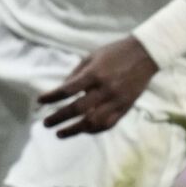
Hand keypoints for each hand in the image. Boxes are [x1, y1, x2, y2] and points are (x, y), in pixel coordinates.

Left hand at [37, 38, 157, 137]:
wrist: (145, 55)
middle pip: (78, 109)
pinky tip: (82, 131)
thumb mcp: (91, 57)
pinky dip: (93, 130)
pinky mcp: (125, 108)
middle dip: (59, 117)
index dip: (52, 97)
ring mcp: (117, 101)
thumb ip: (76, 75)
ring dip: (74, 130)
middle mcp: (105, 89)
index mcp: (95, 73)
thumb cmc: (115, 53)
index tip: (40, 101)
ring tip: (60, 133)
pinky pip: (107, 124)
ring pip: (92, 122)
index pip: (68, 90)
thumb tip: (61, 91)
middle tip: (46, 123)